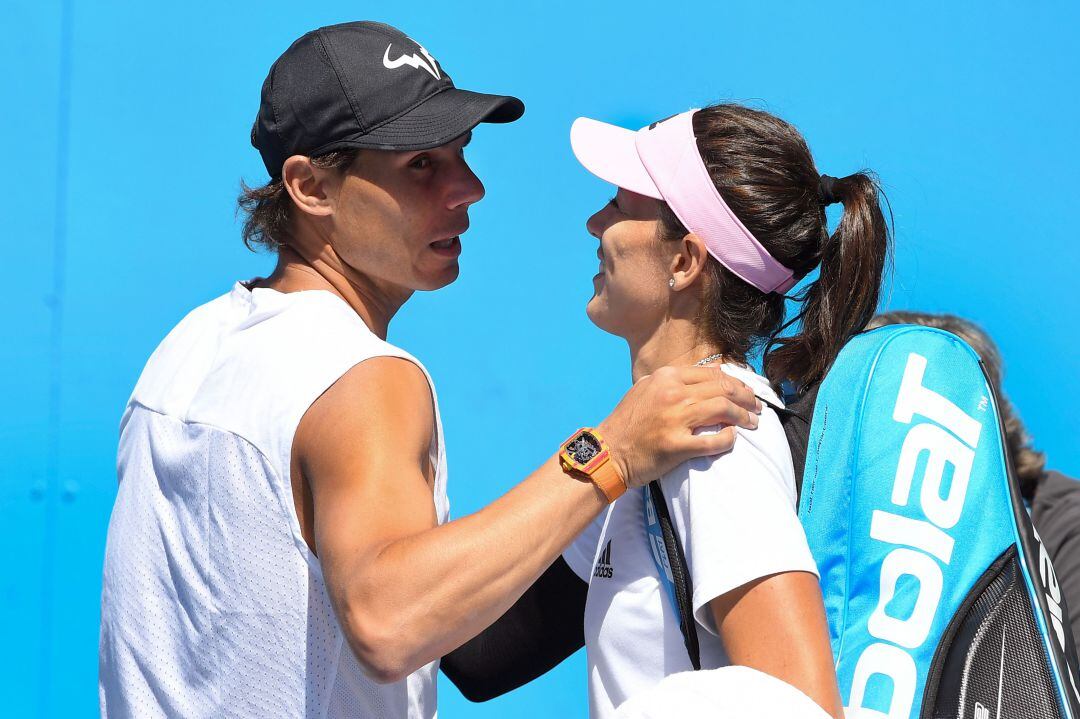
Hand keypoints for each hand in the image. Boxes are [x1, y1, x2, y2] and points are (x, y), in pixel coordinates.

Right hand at [597, 365, 761, 489]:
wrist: (607, 451)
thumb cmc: (628, 421)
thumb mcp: (646, 389)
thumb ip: (675, 380)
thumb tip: (711, 374)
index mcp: (666, 377)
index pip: (712, 374)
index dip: (735, 382)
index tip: (745, 392)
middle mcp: (672, 393)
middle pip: (723, 389)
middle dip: (746, 397)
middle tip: (756, 407)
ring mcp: (675, 419)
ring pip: (723, 410)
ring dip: (743, 416)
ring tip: (752, 423)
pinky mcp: (676, 445)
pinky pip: (715, 441)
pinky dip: (729, 439)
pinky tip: (732, 439)